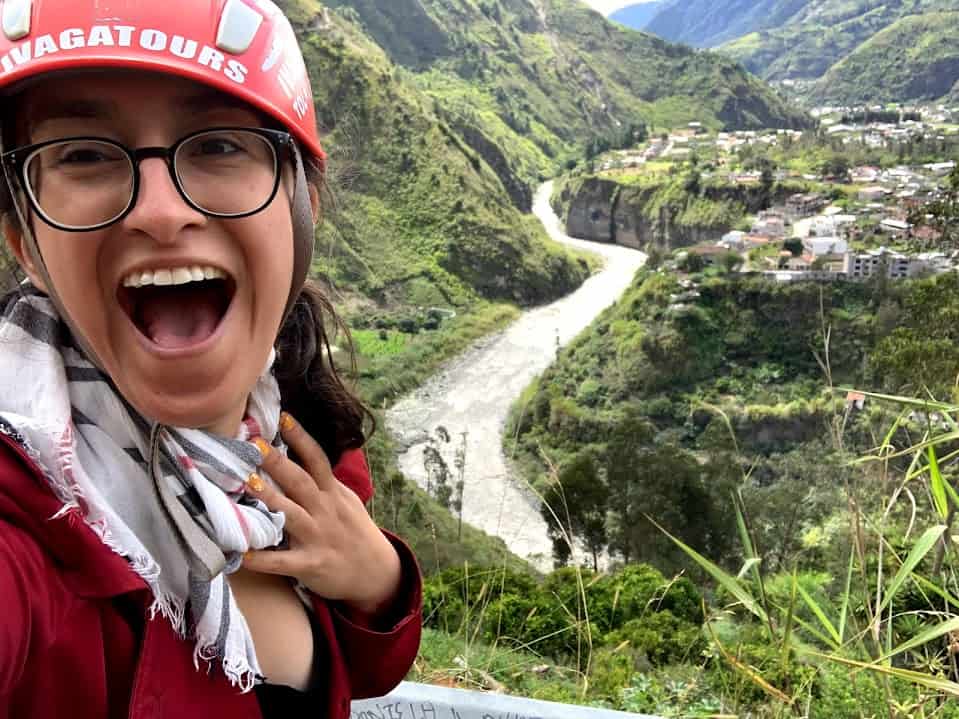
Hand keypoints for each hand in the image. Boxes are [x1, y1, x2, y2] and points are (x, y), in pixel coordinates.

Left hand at [242, 414, 401, 616]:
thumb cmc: (353, 532)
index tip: (284, 417)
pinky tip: (242, 554)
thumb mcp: (344, 501)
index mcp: (333, 493)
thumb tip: (299, 456)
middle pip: (300, 481)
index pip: (317, 460)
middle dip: (277, 463)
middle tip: (254, 445)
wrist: (376, 572)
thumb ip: (323, 482)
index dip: (301, 438)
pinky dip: (263, 559)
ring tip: (246, 484)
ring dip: (269, 499)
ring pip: (291, 515)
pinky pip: (284, 561)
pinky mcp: (312, 564)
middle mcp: (325, 510)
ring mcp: (318, 537)